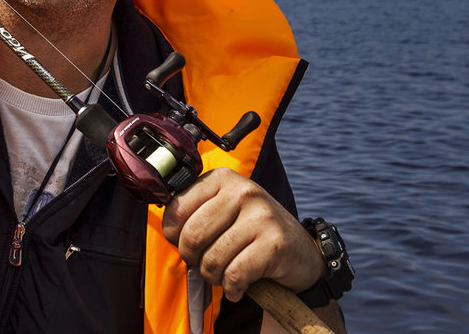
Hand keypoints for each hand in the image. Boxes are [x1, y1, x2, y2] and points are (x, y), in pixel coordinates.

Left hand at [162, 168, 323, 302]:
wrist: (300, 252)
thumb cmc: (250, 232)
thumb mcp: (222, 210)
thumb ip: (194, 211)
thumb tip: (167, 229)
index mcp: (222, 178)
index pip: (177, 209)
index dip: (174, 235)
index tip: (187, 243)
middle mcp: (243, 191)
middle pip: (192, 236)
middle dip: (193, 259)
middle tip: (206, 264)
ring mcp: (261, 215)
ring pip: (212, 259)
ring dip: (213, 277)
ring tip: (224, 274)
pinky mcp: (275, 243)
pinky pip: (235, 275)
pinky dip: (232, 289)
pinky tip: (239, 286)